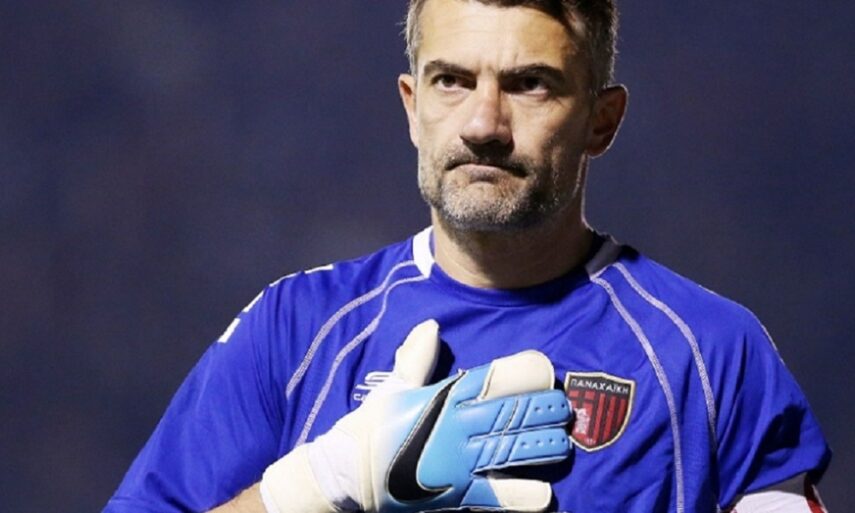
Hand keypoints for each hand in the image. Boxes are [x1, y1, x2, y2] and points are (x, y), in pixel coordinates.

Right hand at [260, 320, 572, 512]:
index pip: (491, 378)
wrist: (348, 474)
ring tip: (563, 442)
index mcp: (443, 397)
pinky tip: (545, 494)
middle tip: (564, 407)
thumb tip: (431, 326)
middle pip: (511, 412)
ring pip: (512, 449)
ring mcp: (458, 462)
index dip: (523, 372)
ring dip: (543, 445)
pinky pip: (495, 495)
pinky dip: (520, 496)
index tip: (545, 368)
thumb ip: (416, 358)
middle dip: (544, 408)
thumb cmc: (373, 427)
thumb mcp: (394, 388)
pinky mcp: (458, 494)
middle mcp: (455, 427)